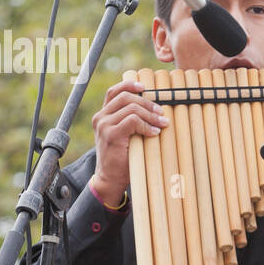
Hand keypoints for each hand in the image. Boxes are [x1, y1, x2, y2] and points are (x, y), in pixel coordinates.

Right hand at [90, 79, 168, 203]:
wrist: (110, 179)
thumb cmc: (123, 158)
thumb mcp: (126, 136)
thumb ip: (132, 121)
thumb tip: (156, 109)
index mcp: (103, 115)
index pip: (114, 92)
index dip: (129, 85)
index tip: (145, 87)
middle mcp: (100, 117)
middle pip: (126, 97)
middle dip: (147, 102)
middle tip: (162, 113)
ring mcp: (104, 125)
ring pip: (131, 108)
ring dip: (150, 115)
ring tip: (162, 123)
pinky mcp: (110, 135)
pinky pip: (132, 121)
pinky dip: (146, 125)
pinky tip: (155, 132)